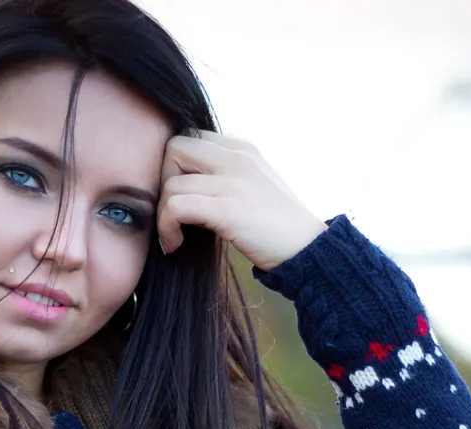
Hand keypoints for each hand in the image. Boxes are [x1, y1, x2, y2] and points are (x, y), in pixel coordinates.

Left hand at [156, 130, 326, 271]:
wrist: (307, 249)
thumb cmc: (279, 226)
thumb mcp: (255, 185)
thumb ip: (226, 175)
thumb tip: (187, 183)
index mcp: (243, 149)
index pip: (191, 137)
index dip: (176, 167)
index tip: (181, 196)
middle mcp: (237, 158)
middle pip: (174, 147)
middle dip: (163, 181)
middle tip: (172, 211)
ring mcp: (233, 182)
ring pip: (170, 183)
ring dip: (162, 214)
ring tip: (174, 235)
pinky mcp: (227, 209)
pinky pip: (176, 207)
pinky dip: (167, 227)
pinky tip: (175, 243)